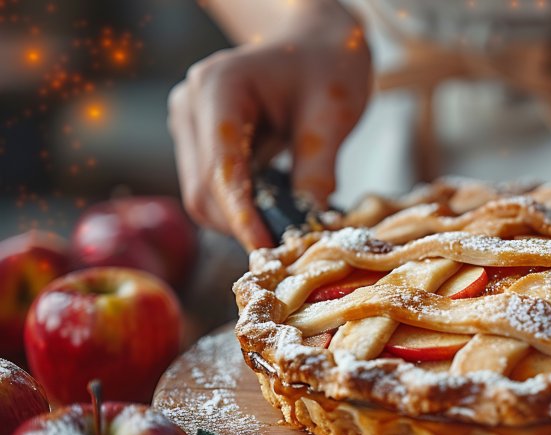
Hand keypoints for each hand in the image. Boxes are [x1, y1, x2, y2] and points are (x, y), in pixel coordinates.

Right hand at [168, 9, 370, 249]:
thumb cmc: (328, 66)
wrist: (316, 43)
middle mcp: (191, 104)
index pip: (221, 167)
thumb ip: (318, 170)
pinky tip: (280, 202)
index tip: (265, 248)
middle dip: (245, 223)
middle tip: (294, 243)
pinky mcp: (200, 143)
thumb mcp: (334, 115)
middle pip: (203, 190)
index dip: (241, 214)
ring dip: (245, 218)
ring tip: (293, 219)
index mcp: (219, 86)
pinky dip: (246, 207)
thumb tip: (308, 227)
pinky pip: (215, 190)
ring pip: (204, 197)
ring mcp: (190, 124)